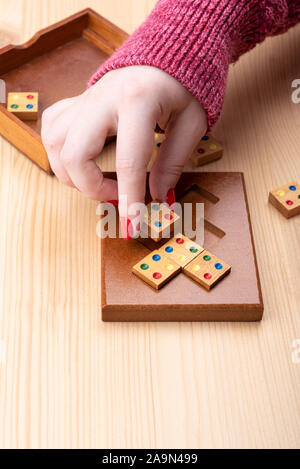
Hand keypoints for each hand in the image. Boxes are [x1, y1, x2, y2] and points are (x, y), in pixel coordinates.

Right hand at [41, 66, 206, 236]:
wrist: (166, 54)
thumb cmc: (183, 87)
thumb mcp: (192, 124)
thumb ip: (173, 162)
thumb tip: (158, 197)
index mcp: (137, 100)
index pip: (128, 161)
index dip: (130, 198)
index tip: (133, 225)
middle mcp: (103, 98)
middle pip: (75, 154)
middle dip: (92, 188)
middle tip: (118, 196)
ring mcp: (85, 99)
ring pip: (55, 144)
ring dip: (73, 174)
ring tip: (101, 181)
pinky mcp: (77, 102)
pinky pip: (52, 129)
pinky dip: (60, 152)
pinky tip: (81, 159)